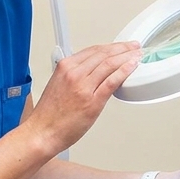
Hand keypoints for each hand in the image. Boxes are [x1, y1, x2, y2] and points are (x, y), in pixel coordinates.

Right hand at [28, 41, 141, 155]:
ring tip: (137, 56)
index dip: (111, 46)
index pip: (93, 50)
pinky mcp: (92, 101)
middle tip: (134, 47)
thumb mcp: (58, 84)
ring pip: (109, 64)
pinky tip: (132, 67)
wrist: (42, 132)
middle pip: (103, 54)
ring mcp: (83, 86)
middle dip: (122, 49)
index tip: (121, 46)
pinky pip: (112, 81)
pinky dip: (124, 71)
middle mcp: (74, 73)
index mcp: (65, 67)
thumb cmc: (49, 114)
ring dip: (127, 58)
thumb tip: (93, 72)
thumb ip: (75, 75)